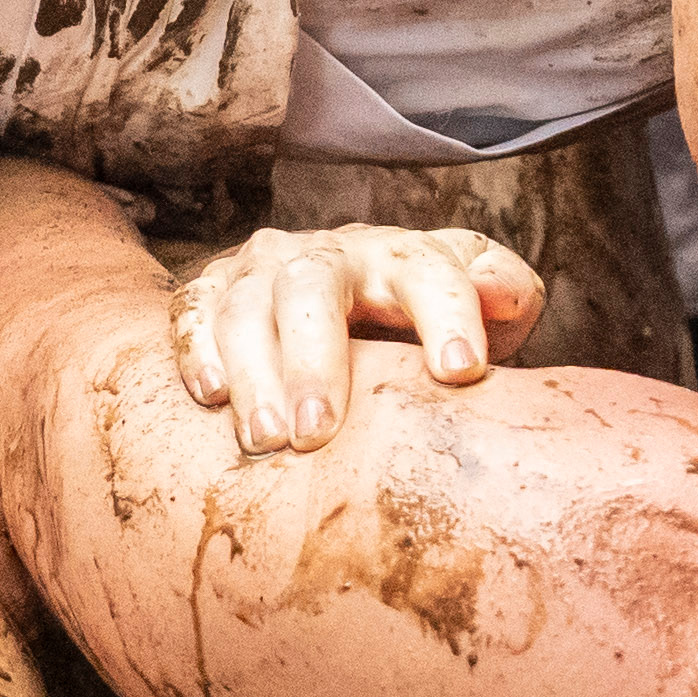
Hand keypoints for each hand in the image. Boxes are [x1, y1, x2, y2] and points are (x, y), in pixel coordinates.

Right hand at [167, 221, 538, 452]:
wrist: (351, 307)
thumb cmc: (423, 327)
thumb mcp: (483, 308)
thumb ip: (506, 296)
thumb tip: (503, 292)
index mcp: (402, 257)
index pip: (426, 269)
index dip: (445, 313)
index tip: (462, 372)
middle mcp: (328, 254)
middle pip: (312, 287)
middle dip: (314, 359)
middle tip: (319, 434)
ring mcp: (264, 270)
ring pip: (245, 306)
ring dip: (253, 372)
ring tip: (266, 441)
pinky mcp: (212, 291)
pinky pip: (191, 311)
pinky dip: (196, 349)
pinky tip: (210, 396)